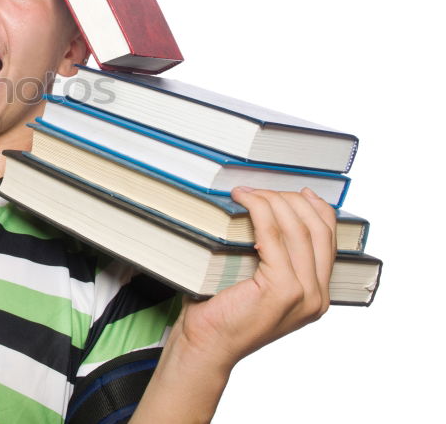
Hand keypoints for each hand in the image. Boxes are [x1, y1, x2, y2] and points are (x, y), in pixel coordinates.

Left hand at [173, 186, 336, 370]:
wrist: (207, 347)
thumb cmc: (222, 313)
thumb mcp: (258, 284)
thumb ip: (274, 258)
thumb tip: (268, 211)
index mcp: (317, 295)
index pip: (328, 239)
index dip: (317, 209)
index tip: (300, 191)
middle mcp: (317, 296)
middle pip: (317, 229)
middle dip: (290, 200)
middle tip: (261, 189)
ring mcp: (303, 294)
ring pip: (297, 229)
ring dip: (272, 201)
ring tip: (247, 192)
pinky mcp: (282, 289)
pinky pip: (274, 236)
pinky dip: (259, 211)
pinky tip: (244, 201)